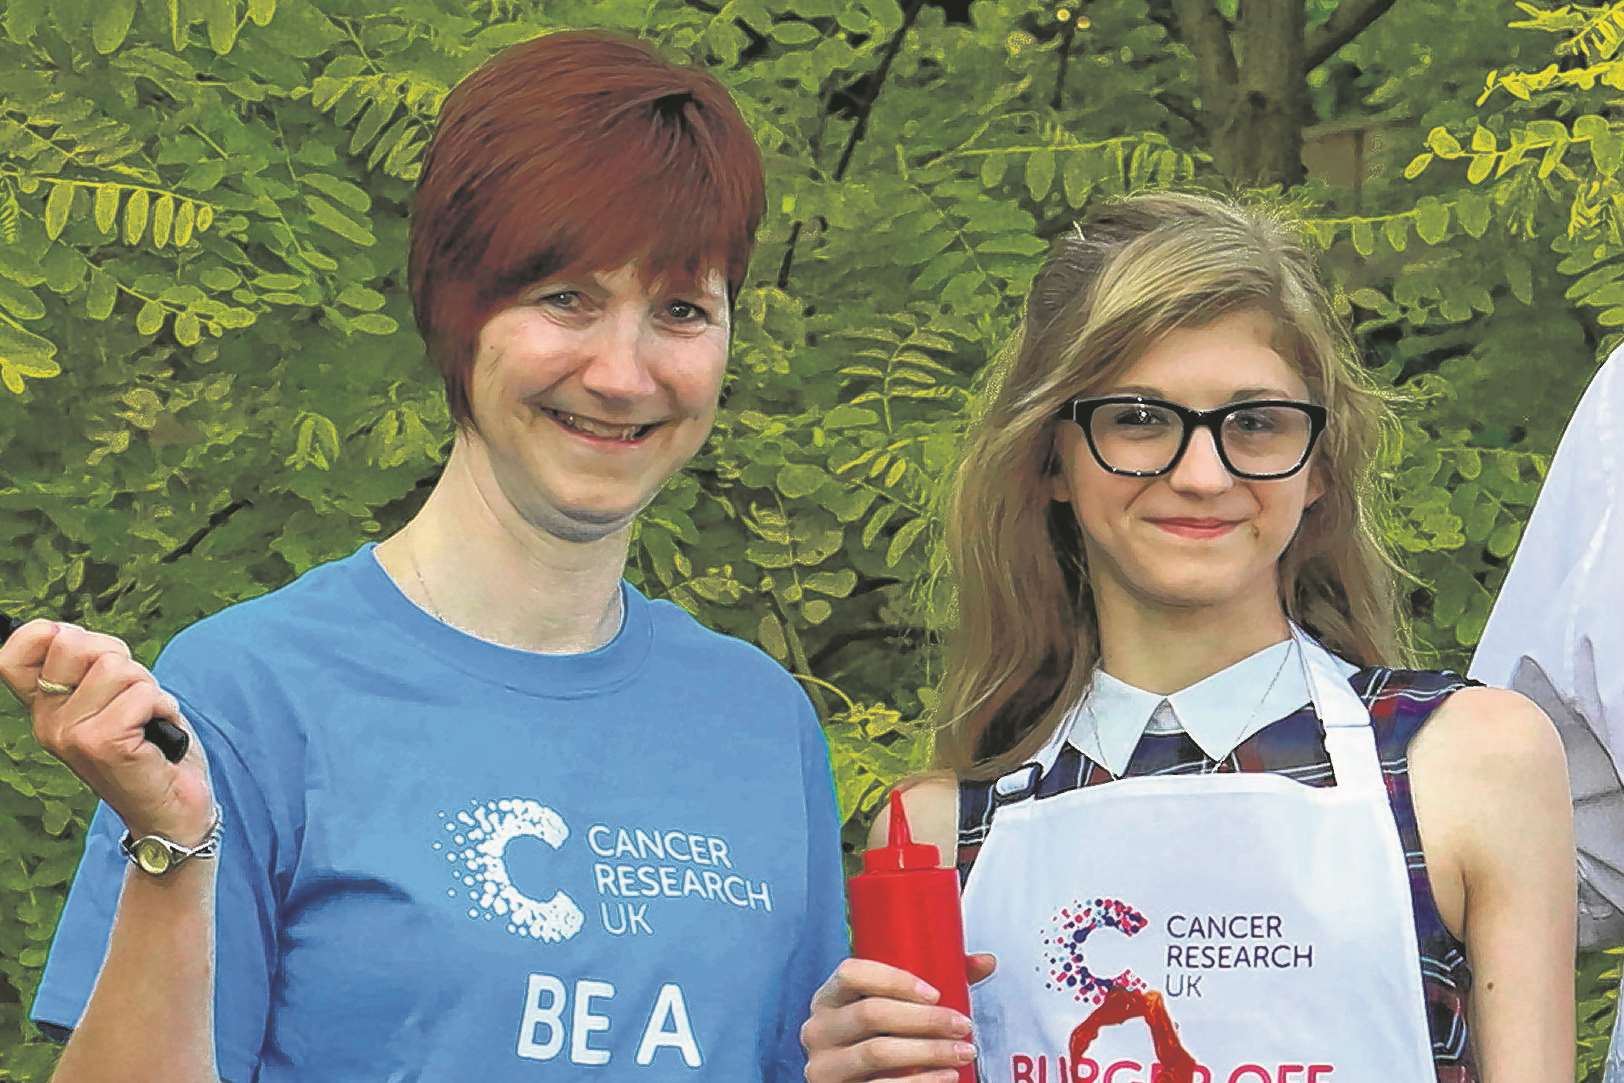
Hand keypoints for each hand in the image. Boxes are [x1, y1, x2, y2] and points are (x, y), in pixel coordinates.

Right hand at [0, 620, 212, 842]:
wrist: (172, 812)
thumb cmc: (152, 749)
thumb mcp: (114, 697)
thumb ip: (90, 666)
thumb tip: (64, 630)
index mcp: (46, 708)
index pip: (17, 650)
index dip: (55, 634)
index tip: (94, 661)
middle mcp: (47, 723)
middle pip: (74, 642)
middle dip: (120, 659)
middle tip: (134, 698)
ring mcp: (71, 735)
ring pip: (116, 667)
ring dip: (148, 688)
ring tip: (147, 720)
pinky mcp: (102, 745)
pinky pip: (143, 694)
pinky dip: (164, 707)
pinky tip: (159, 735)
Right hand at [801, 954, 996, 1081]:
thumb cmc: (881, 1041)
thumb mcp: (898, 1011)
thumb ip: (935, 986)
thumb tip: (986, 961)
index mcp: (829, 998)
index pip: (852, 973)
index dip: (894, 979)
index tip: (935, 993)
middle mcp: (818, 1029)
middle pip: (870, 1014)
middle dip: (924, 1019)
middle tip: (963, 1026)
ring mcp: (823, 1066)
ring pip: (877, 1052)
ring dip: (928, 1052)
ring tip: (963, 1052)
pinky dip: (921, 1082)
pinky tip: (948, 1077)